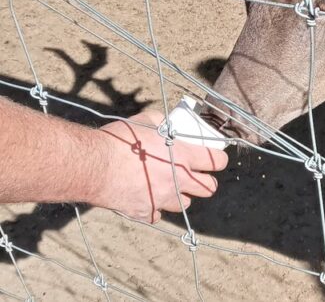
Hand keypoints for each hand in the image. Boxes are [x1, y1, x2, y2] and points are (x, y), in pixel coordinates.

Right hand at [92, 110, 227, 222]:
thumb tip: (168, 123)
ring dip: (182, 196)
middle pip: (208, 188)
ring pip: (185, 204)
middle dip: (205, 181)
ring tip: (169, 186)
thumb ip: (162, 123)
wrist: (93, 166)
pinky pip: (158, 214)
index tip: (215, 159)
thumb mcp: (146, 121)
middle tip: (196, 175)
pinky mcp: (145, 212)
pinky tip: (147, 197)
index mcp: (184, 156)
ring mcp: (163, 199)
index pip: (217, 161)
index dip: (218, 160)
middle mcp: (178, 180)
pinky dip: (156, 207)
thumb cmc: (120, 140)